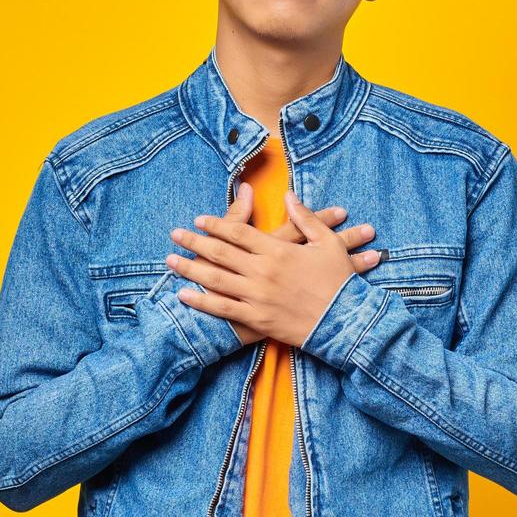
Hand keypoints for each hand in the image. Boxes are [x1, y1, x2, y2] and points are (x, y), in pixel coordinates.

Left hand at [166, 187, 369, 346]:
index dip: (216, 224)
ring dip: (190, 268)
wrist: (346, 321)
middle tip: (175, 234)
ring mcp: (258, 296)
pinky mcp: (257, 319)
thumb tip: (289, 195)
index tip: (199, 219)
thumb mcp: (327, 243)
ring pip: (215, 279)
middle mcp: (263, 271)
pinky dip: (201, 301)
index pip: (239, 232)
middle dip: (194, 242)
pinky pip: (223, 308)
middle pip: (220, 252)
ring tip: (170, 260)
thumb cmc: (338, 281)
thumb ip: (306, 217)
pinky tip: (184, 295)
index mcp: (278, 250)